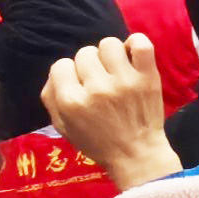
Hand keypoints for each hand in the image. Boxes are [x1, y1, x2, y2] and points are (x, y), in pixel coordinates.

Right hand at [44, 39, 179, 189]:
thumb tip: (57, 72)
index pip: (60, 65)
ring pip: (109, 44)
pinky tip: (131, 56)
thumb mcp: (62, 126)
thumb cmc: (96, 142)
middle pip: (84, 53)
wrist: (135, 154)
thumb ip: (51, 97)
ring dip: (109, 54)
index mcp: (71, 101)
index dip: (68, 74)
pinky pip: (141, 44)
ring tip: (114, 69)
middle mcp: (96, 88)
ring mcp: (124, 80)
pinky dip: (135, 43)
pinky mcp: (147, 77)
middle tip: (98, 80)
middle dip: (88, 65)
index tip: (78, 84)